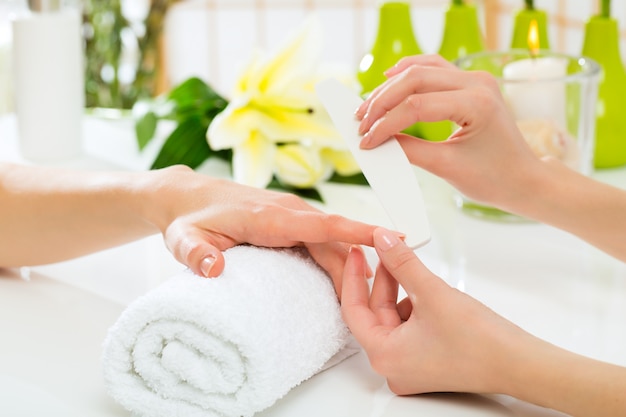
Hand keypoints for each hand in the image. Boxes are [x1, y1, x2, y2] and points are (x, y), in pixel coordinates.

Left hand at [147, 166, 375, 291]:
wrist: (189, 195)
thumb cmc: (190, 218)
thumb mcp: (184, 239)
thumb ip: (195, 254)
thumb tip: (213, 268)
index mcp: (270, 217)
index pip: (324, 225)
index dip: (360, 232)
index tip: (393, 238)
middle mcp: (288, 212)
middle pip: (337, 241)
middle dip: (359, 269)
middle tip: (372, 304)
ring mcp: (292, 214)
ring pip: (333, 240)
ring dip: (352, 264)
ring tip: (365, 296)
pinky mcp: (291, 220)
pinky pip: (324, 238)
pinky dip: (339, 257)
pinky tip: (345, 278)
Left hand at [341, 227, 523, 394]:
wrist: (521, 365)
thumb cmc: (479, 340)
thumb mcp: (431, 292)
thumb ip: (401, 263)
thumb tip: (381, 239)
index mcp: (384, 355)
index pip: (354, 310)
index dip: (353, 276)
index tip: (356, 252)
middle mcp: (392, 366)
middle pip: (375, 313)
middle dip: (382, 279)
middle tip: (386, 249)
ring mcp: (410, 367)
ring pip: (394, 319)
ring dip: (399, 290)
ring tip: (408, 264)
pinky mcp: (427, 362)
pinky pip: (410, 328)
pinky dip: (414, 305)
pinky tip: (425, 288)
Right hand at [355, 54, 542, 209]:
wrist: (522, 179)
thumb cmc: (493, 178)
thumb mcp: (446, 167)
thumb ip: (408, 150)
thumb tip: (377, 141)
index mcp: (477, 104)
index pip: (416, 106)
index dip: (385, 123)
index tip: (365, 141)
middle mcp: (477, 83)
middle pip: (415, 79)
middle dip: (382, 102)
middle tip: (360, 122)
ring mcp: (475, 79)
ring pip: (421, 69)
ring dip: (391, 86)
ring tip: (368, 106)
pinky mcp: (470, 83)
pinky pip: (434, 67)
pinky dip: (409, 72)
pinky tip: (389, 78)